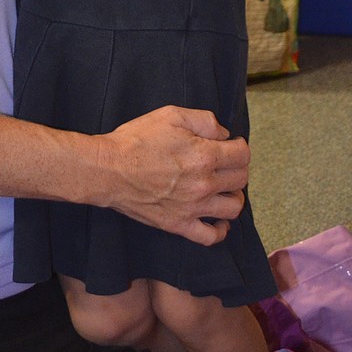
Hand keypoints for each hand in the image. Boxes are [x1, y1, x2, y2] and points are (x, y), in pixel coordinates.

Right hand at [98, 106, 248, 244]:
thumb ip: (204, 120)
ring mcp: (193, 208)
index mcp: (205, 156)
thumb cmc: (136, 140)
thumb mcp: (171, 115)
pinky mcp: (179, 225)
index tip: (231, 145)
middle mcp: (204, 184)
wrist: (109, 169)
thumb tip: (224, 134)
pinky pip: (210, 237)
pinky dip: (220, 230)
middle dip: (237, 168)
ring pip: (233, 208)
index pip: (242, 155)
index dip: (239, 146)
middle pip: (240, 179)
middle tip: (224, 163)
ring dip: (234, 197)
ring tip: (223, 188)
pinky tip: (217, 219)